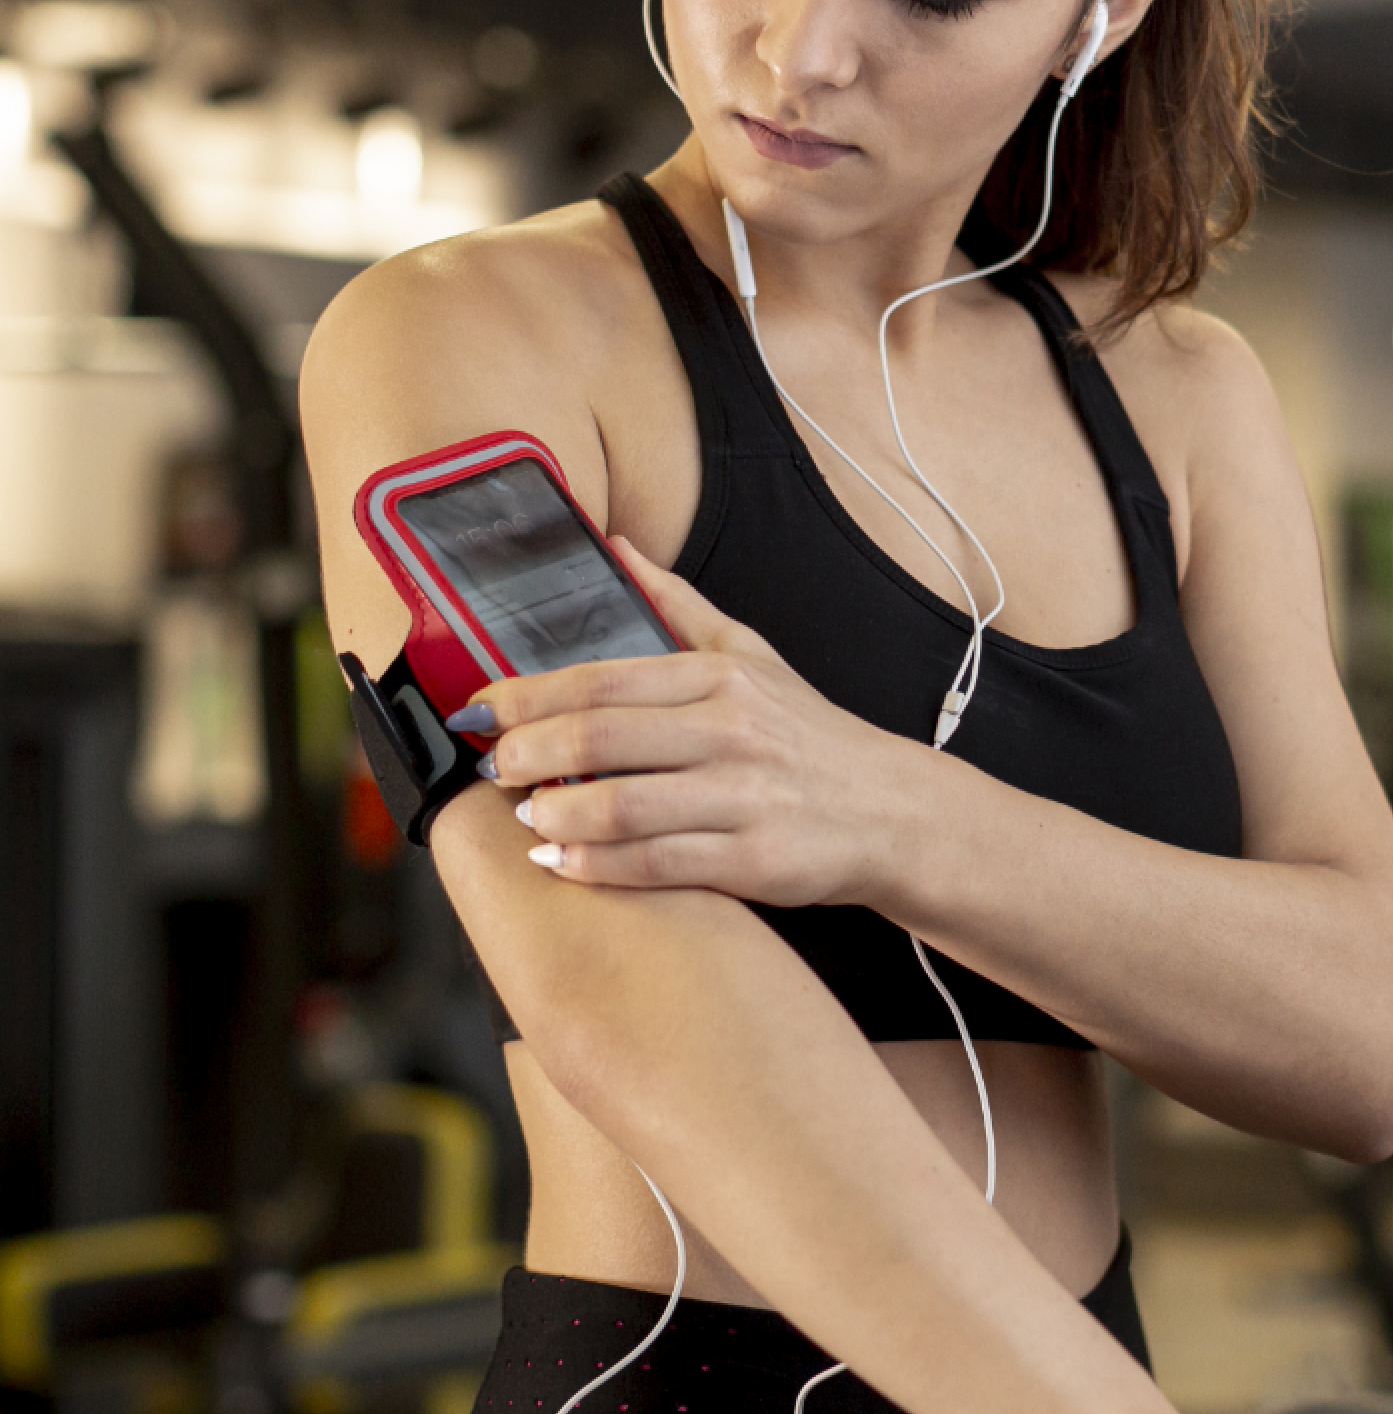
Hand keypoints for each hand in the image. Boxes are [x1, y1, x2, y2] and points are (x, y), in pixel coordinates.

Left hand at [465, 538, 912, 906]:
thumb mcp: (751, 654)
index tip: (480, 711)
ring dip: (554, 813)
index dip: (526, 695)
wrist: (892, 810)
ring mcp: (742, 797)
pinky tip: (561, 861)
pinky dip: (595, 866)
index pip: (601, 679)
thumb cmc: (809, 735)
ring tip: (525, 815)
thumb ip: (677, 604)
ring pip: (621, 805)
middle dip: (526, 753)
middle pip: (600, 737)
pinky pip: (656, 864)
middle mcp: (731, 730)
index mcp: (720, 676)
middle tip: (491, 767)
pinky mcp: (754, 860)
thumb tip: (616, 547)